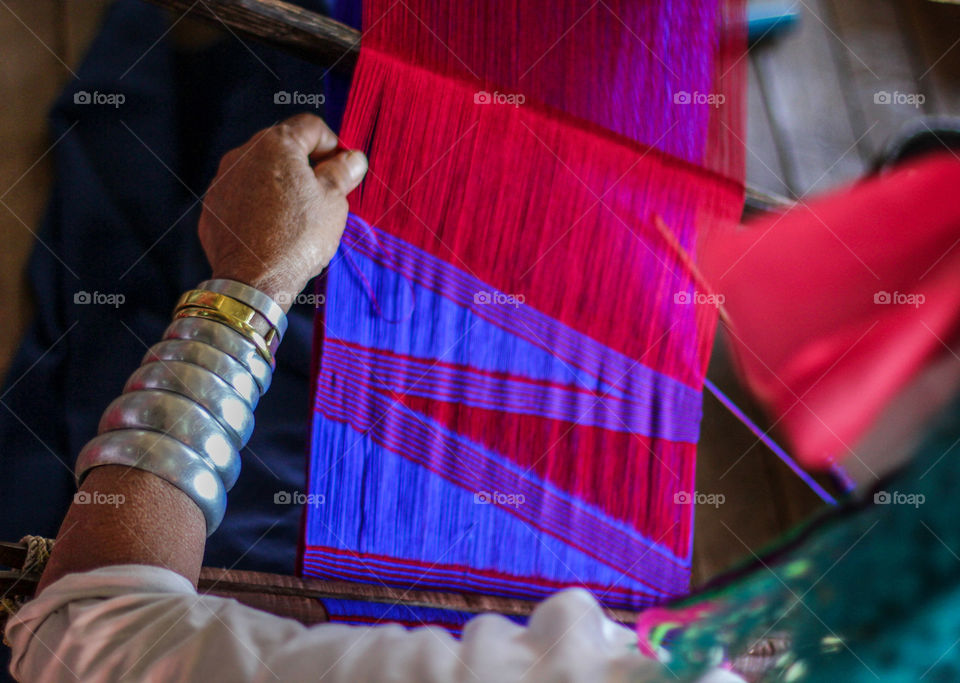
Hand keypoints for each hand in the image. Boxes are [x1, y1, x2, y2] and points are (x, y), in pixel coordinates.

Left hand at [198, 113, 367, 311]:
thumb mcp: (333, 201)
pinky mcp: (213, 208)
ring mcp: (222, 181)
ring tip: (300, 216)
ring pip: (261, 172)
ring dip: (282, 185)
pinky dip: (260, 205)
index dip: (333, 145)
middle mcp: (243, 155)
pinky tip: (274, 229)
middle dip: (306, 165)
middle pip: (283, 147)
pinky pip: (242, 197)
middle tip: (326, 193)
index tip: (344, 167)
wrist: (254, 281)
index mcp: (275, 143)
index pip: (311, 127)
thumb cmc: (296, 239)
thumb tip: (353, 159)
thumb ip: (342, 172)